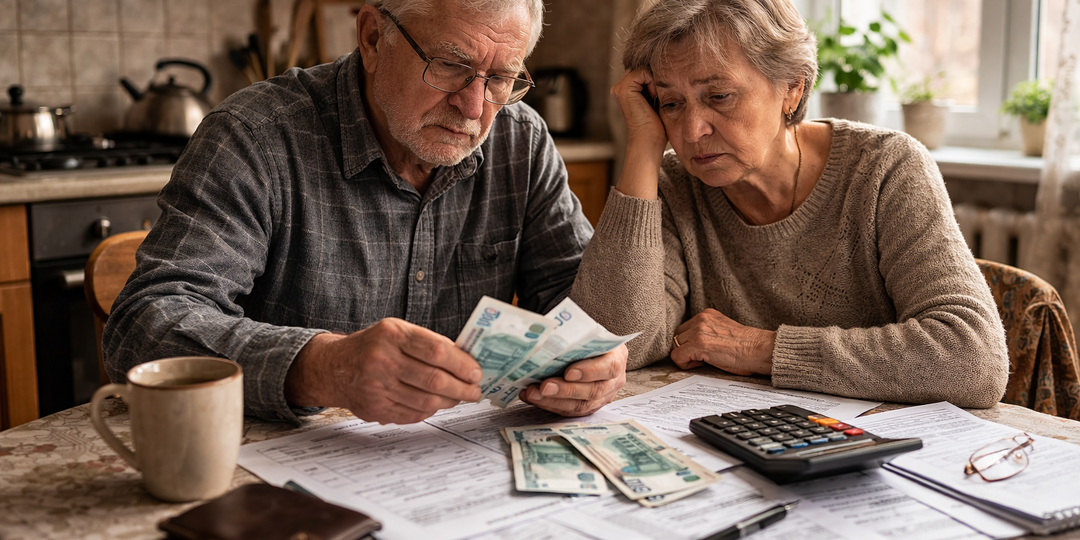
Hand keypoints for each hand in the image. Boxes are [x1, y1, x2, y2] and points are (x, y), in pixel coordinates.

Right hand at [285, 318, 481, 423]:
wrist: (334, 367)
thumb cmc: (373, 346)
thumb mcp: (397, 331)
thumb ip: (428, 343)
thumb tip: (466, 361)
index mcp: (392, 335)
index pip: (437, 351)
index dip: (462, 364)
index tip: (476, 372)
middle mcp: (382, 360)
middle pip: (434, 380)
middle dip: (462, 388)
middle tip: (475, 391)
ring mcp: (377, 387)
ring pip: (426, 401)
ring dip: (450, 402)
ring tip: (460, 397)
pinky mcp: (376, 408)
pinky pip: (413, 414)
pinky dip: (431, 411)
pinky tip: (438, 404)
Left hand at [519, 345, 627, 415]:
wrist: (587, 347)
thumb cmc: (584, 337)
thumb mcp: (585, 333)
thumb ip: (574, 338)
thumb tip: (549, 341)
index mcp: (617, 356)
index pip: (609, 367)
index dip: (590, 371)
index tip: (568, 372)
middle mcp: (614, 380)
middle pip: (594, 391)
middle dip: (566, 390)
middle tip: (544, 387)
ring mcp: (603, 397)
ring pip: (581, 405)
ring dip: (554, 401)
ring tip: (533, 394)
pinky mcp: (589, 407)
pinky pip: (571, 411)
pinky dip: (550, 405)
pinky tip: (533, 398)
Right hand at [611, 69, 667, 155]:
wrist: (649, 141)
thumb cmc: (655, 126)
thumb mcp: (654, 100)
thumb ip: (651, 84)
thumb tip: (662, 68)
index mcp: (624, 91)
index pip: (642, 71)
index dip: (654, 79)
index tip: (658, 96)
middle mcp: (618, 88)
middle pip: (642, 68)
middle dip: (653, 78)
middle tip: (657, 97)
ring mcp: (619, 88)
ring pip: (642, 69)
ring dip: (653, 81)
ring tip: (654, 98)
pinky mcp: (624, 89)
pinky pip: (642, 71)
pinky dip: (652, 82)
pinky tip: (653, 97)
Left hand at [671, 308, 775, 375]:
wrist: (759, 349)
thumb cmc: (746, 347)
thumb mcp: (722, 331)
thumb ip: (707, 332)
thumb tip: (690, 345)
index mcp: (707, 314)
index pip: (684, 329)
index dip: (690, 343)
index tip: (702, 352)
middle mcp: (701, 319)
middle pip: (677, 337)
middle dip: (686, 349)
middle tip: (702, 357)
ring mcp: (699, 331)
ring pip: (675, 346)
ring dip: (686, 356)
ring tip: (704, 360)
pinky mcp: (699, 344)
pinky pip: (677, 356)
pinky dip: (686, 364)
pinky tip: (703, 364)